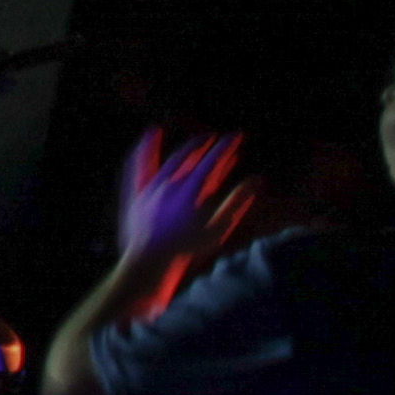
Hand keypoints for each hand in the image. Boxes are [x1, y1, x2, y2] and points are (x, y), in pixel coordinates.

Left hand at [115, 125, 257, 271]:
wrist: (150, 261)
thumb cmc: (188, 249)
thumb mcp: (218, 228)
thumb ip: (237, 202)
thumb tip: (258, 179)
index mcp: (192, 191)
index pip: (213, 161)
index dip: (226, 147)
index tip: (237, 135)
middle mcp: (171, 184)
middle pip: (194, 158)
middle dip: (209, 146)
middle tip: (221, 139)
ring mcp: (152, 186)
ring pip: (173, 160)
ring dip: (190, 149)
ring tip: (201, 141)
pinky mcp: (137, 192)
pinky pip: (140, 164)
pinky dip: (147, 147)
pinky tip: (152, 132)